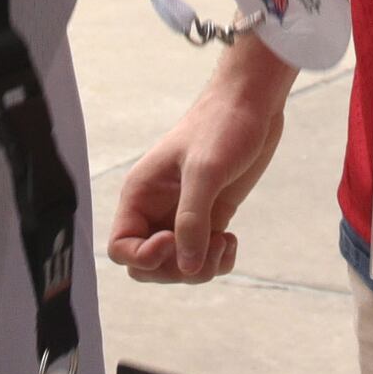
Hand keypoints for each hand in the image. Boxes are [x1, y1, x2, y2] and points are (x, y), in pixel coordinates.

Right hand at [103, 47, 290, 282]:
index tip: (173, 241)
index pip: (121, 247)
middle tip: (206, 247)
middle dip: (176, 269)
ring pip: (178, 267)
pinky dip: (217, 260)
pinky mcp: (210, 217)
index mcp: (141, 194)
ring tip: (225, 242)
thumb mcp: (205, 171)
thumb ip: (192, 220)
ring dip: (201, 267)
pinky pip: (203, 258)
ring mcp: (183, 216)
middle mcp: (157, 209)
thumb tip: (186, 268)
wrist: (252, 104)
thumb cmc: (222, 126)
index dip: (143, 257)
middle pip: (149, 266)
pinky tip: (231, 239)